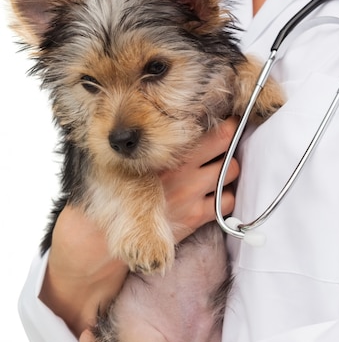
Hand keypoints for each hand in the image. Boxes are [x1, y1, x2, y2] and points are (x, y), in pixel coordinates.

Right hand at [40, 117, 238, 334]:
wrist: (103, 230)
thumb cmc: (111, 187)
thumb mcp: (124, 155)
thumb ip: (148, 138)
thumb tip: (169, 111)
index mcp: (168, 154)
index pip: (216, 132)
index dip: (227, 124)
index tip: (228, 120)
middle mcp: (185, 173)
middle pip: (229, 147)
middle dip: (231, 141)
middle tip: (226, 139)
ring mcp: (193, 196)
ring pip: (232, 172)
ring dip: (229, 167)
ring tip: (217, 165)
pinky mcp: (196, 217)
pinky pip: (228, 202)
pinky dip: (226, 195)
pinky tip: (213, 192)